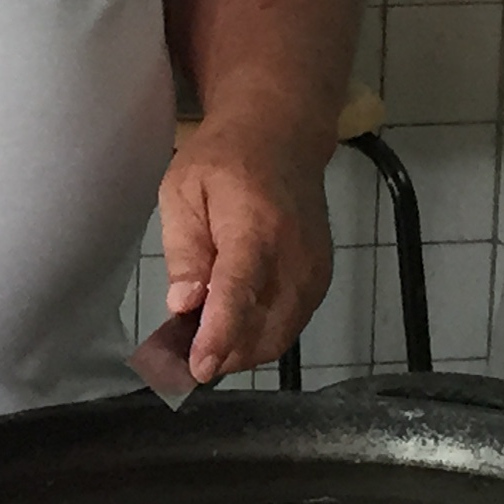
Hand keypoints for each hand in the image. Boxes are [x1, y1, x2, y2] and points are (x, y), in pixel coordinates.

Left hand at [158, 112, 333, 385]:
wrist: (281, 135)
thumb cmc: (222, 159)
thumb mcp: (184, 191)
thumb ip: (185, 251)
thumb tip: (184, 305)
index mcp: (255, 228)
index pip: (240, 294)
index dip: (219, 336)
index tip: (198, 367)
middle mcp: (295, 256)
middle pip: (266, 328)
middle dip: (226, 355)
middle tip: (183, 359)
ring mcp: (315, 270)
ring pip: (280, 335)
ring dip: (241, 351)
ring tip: (202, 346)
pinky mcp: (320, 278)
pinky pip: (290, 324)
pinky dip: (260, 337)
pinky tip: (230, 331)